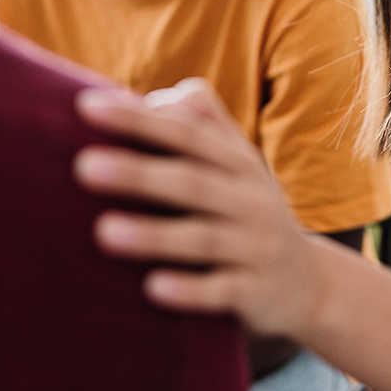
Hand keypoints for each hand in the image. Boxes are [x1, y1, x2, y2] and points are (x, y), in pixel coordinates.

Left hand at [73, 78, 327, 339]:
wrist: (307, 281)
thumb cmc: (245, 206)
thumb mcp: (234, 159)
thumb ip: (197, 121)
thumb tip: (142, 97)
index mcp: (236, 160)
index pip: (184, 132)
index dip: (137, 119)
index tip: (84, 107)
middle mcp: (249, 198)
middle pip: (191, 181)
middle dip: (138, 173)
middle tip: (82, 166)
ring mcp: (254, 247)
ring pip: (202, 239)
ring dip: (153, 235)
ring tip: (102, 231)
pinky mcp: (255, 293)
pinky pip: (221, 291)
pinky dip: (189, 290)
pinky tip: (151, 287)